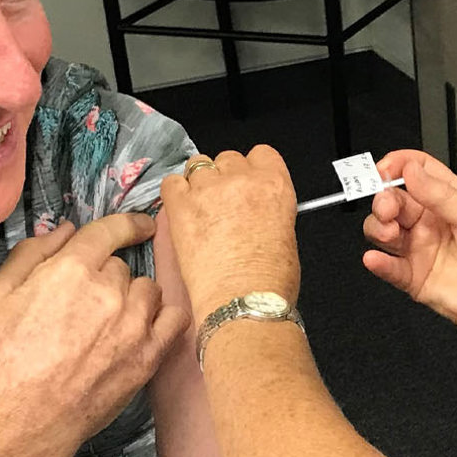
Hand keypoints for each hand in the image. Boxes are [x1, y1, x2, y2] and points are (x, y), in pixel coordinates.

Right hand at [0, 214, 187, 456]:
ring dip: (133, 298)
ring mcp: (134, 325)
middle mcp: (110, 291)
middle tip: (83, 305)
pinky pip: (174, 319)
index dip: (129, 224)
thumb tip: (66, 230)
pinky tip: (145, 327)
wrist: (21, 422)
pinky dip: (162, 317)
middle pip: (122, 267)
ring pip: (148, 291)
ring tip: (108, 322)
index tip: (142, 225)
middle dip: (106, 278)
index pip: (111, 231)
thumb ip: (31, 254)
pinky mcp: (149, 357)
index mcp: (71, 269)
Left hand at [158, 147, 301, 319]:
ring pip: (197, 166)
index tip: (245, 182)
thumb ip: (268, 209)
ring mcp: (209, 189)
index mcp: (275, 184)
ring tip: (200, 212)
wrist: (244, 302)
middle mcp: (243, 180)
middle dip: (223, 178)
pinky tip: (182, 213)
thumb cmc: (268, 282)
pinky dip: (175, 194)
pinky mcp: (182, 205)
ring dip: (198, 184)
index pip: (261, 154)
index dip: (250, 169)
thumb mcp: (284, 234)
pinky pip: (172, 183)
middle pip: (227, 159)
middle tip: (222, 205)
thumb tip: (255, 209)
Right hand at [362, 151, 456, 340]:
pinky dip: (377, 261)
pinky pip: (388, 266)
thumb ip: (442, 194)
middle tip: (388, 207)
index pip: (416, 171)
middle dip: (383, 198)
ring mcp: (418, 248)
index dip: (398, 165)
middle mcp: (429, 221)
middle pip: (393, 199)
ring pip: (383, 229)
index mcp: (448, 199)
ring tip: (389, 232)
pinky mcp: (412, 277)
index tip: (385, 169)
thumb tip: (411, 171)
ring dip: (378, 226)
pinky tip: (375, 258)